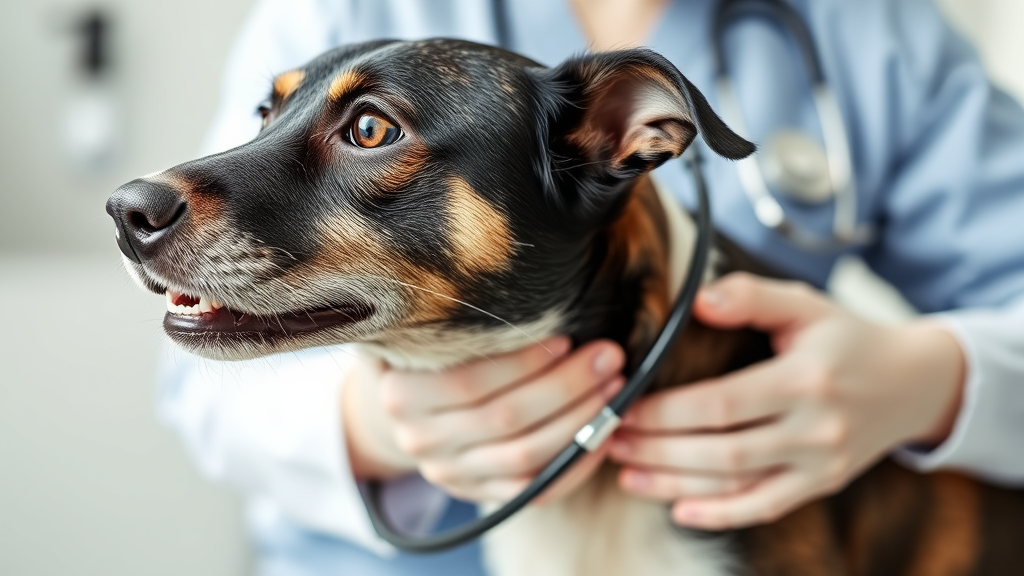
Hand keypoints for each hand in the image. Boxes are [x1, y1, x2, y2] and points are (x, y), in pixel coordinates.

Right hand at [344, 337, 625, 502]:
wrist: (412, 411)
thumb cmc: (435, 356)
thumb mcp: (424, 332)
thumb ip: (450, 316)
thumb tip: (505, 276)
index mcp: (401, 395)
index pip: (469, 381)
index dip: (522, 362)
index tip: (566, 338)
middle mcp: (421, 440)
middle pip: (505, 418)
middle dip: (566, 386)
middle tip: (609, 356)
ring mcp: (452, 474)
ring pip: (527, 456)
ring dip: (580, 421)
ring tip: (616, 388)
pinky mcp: (483, 495)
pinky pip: (537, 489)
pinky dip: (576, 464)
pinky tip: (604, 434)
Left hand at [607, 272, 964, 529]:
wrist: (913, 383)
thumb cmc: (847, 337)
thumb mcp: (805, 304)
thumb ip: (751, 296)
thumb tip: (699, 301)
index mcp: (805, 380)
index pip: (720, 405)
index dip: (665, 413)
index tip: (622, 407)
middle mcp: (816, 429)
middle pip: (721, 452)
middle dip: (657, 450)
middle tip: (609, 440)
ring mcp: (821, 465)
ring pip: (736, 485)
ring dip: (673, 484)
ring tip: (625, 472)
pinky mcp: (822, 485)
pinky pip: (765, 508)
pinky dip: (720, 516)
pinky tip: (677, 510)